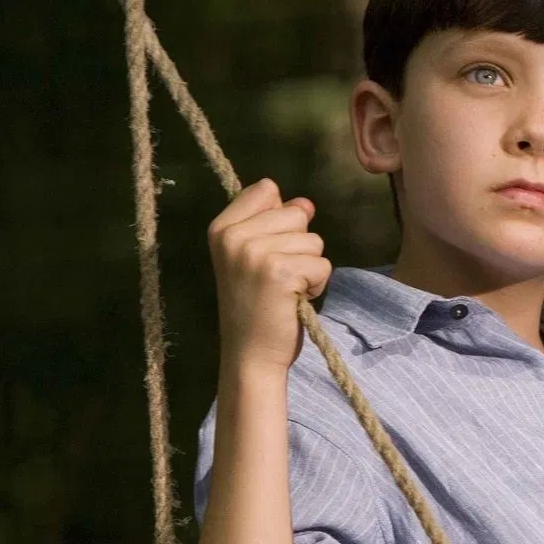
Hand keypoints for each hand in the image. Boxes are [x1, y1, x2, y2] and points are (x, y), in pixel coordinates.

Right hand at [207, 178, 331, 374]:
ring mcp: (255, 252)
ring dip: (309, 268)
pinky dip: (317, 285)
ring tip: (285, 290)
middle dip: (298, 246)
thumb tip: (306, 204)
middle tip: (277, 277)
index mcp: (221, 227)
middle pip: (296, 214)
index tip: (267, 251)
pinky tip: (294, 300)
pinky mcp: (280, 271)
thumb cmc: (254, 307)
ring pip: (313, 240)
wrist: (249, 355)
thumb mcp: (254, 258)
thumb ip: (277, 224)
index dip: (280, 218)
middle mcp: (233, 236)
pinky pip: (323, 264)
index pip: (267, 189)